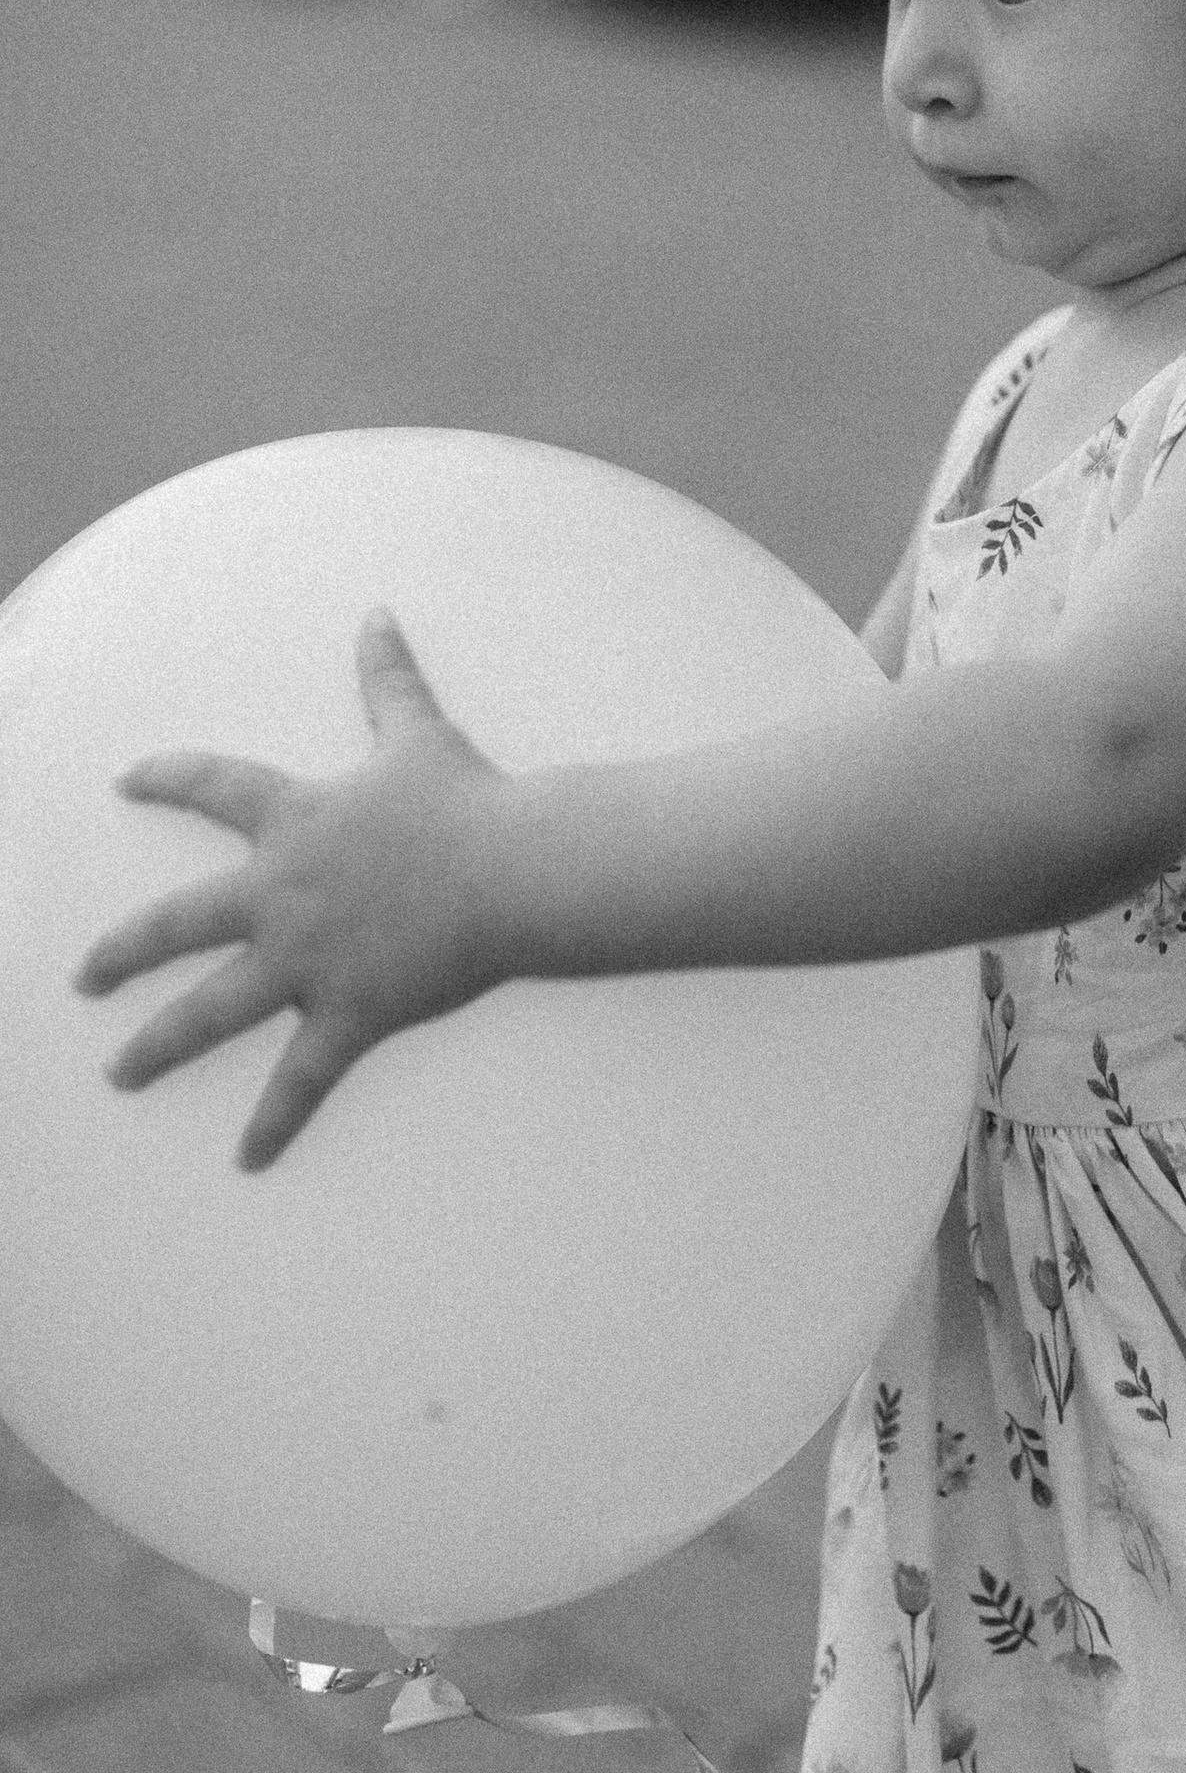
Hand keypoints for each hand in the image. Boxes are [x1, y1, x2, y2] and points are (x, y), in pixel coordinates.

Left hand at [76, 612, 509, 1170]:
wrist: (513, 868)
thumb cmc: (467, 800)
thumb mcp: (417, 732)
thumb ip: (387, 677)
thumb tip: (376, 613)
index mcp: (296, 823)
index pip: (214, 789)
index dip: (167, 779)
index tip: (126, 780)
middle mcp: (282, 895)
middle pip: (179, 925)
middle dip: (123, 954)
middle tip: (85, 978)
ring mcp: (307, 961)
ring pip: (211, 1013)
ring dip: (159, 1047)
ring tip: (121, 1073)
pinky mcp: (347, 1014)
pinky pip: (300, 1079)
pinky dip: (275, 1122)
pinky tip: (247, 1159)